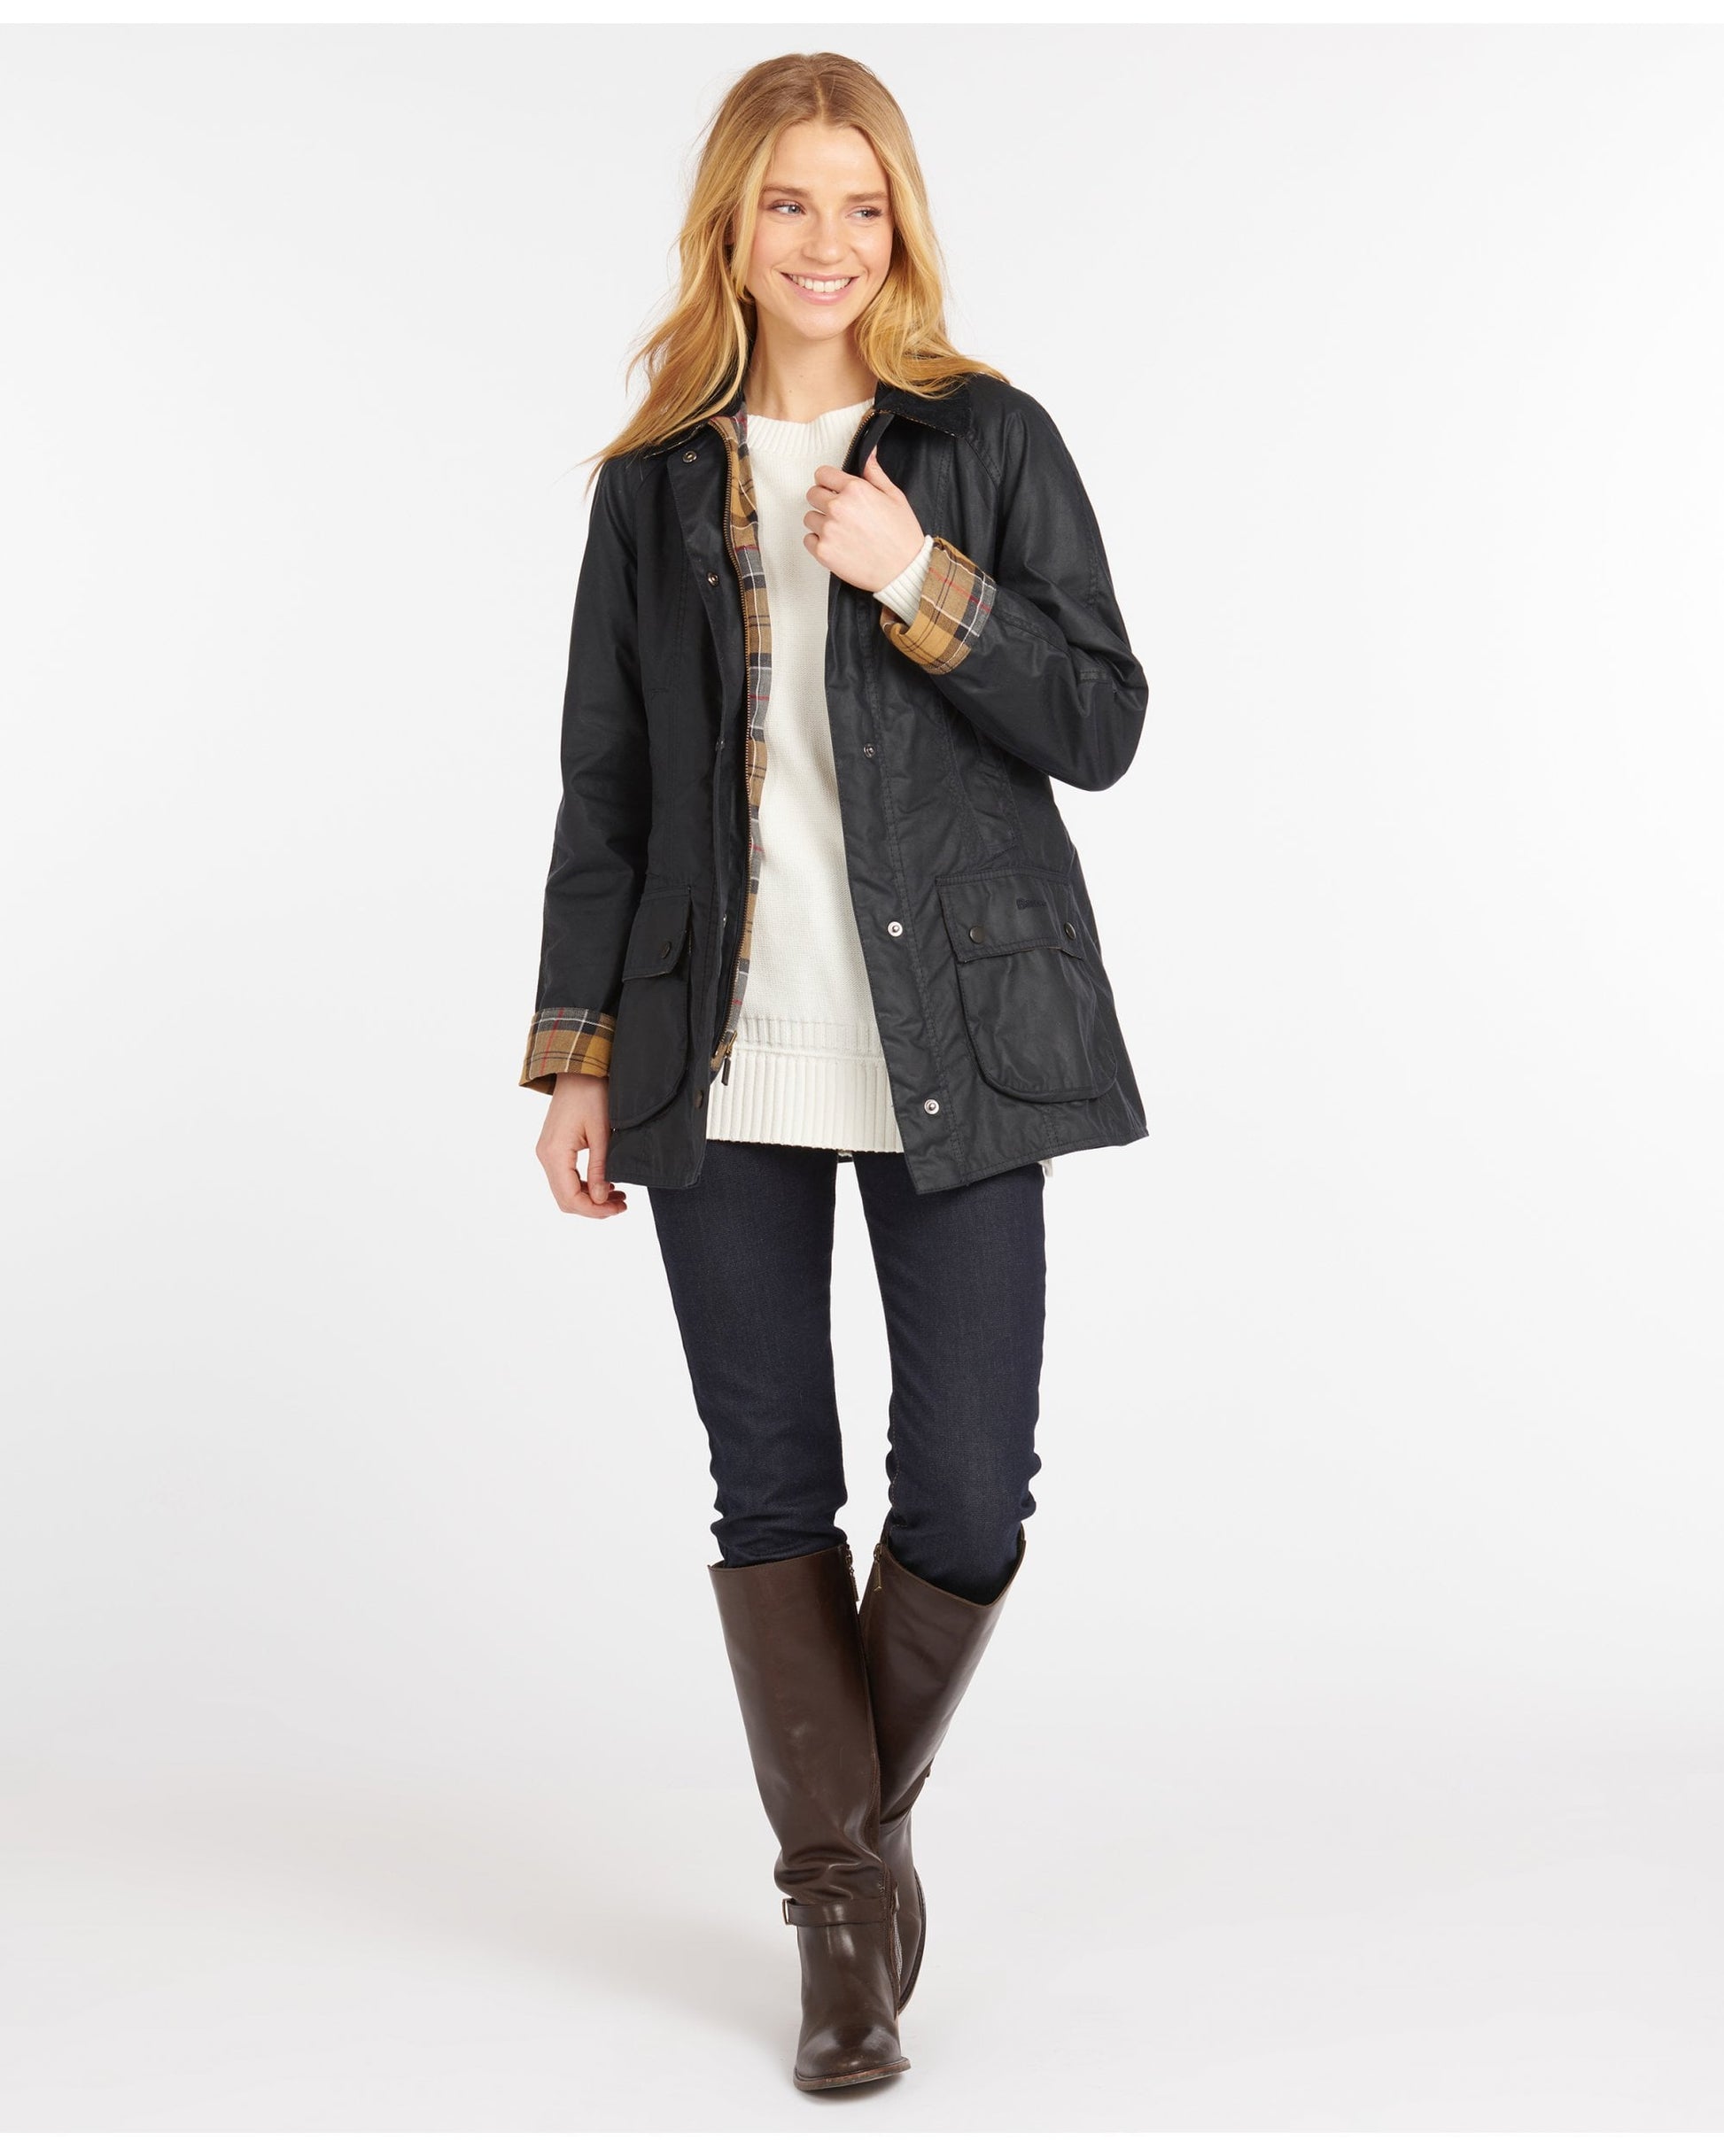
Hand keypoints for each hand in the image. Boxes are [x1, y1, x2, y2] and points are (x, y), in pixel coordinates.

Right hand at [536, 1073, 627, 1218]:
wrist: (578, 1071)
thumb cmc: (591, 1094)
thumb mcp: (602, 1133)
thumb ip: (600, 1168)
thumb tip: (601, 1198)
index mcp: (555, 1153)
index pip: (570, 1198)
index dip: (594, 1210)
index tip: (618, 1209)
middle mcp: (545, 1156)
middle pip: (565, 1199)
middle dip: (593, 1208)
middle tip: (621, 1206)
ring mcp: (547, 1153)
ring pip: (564, 1191)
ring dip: (589, 1198)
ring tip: (618, 1198)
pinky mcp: (553, 1149)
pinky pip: (565, 1177)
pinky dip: (584, 1186)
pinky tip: (606, 1184)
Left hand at [805, 447, 924, 593]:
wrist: (904, 571)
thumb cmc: (902, 536)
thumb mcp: (894, 496)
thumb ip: (874, 473)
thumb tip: (868, 453)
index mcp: (855, 490)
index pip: (822, 474)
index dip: (828, 481)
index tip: (832, 489)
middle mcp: (838, 508)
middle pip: (812, 494)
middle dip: (823, 500)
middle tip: (840, 513)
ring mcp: (828, 530)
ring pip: (809, 518)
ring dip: (820, 522)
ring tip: (840, 531)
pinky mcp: (823, 552)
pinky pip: (808, 540)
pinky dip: (818, 542)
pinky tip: (836, 544)